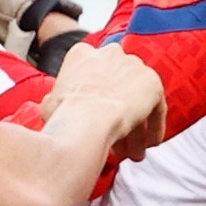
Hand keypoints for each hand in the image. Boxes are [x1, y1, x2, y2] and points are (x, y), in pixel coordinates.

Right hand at [43, 39, 167, 154]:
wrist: (86, 119)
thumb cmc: (64, 116)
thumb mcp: (49, 104)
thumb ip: (56, 100)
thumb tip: (51, 106)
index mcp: (82, 54)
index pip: (94, 76)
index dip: (96, 101)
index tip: (96, 118)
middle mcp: (109, 53)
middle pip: (118, 88)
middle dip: (118, 114)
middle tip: (117, 140)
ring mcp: (132, 65)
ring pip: (136, 100)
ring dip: (136, 127)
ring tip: (133, 152)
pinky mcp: (152, 82)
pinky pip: (155, 108)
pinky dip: (154, 126)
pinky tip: (150, 143)